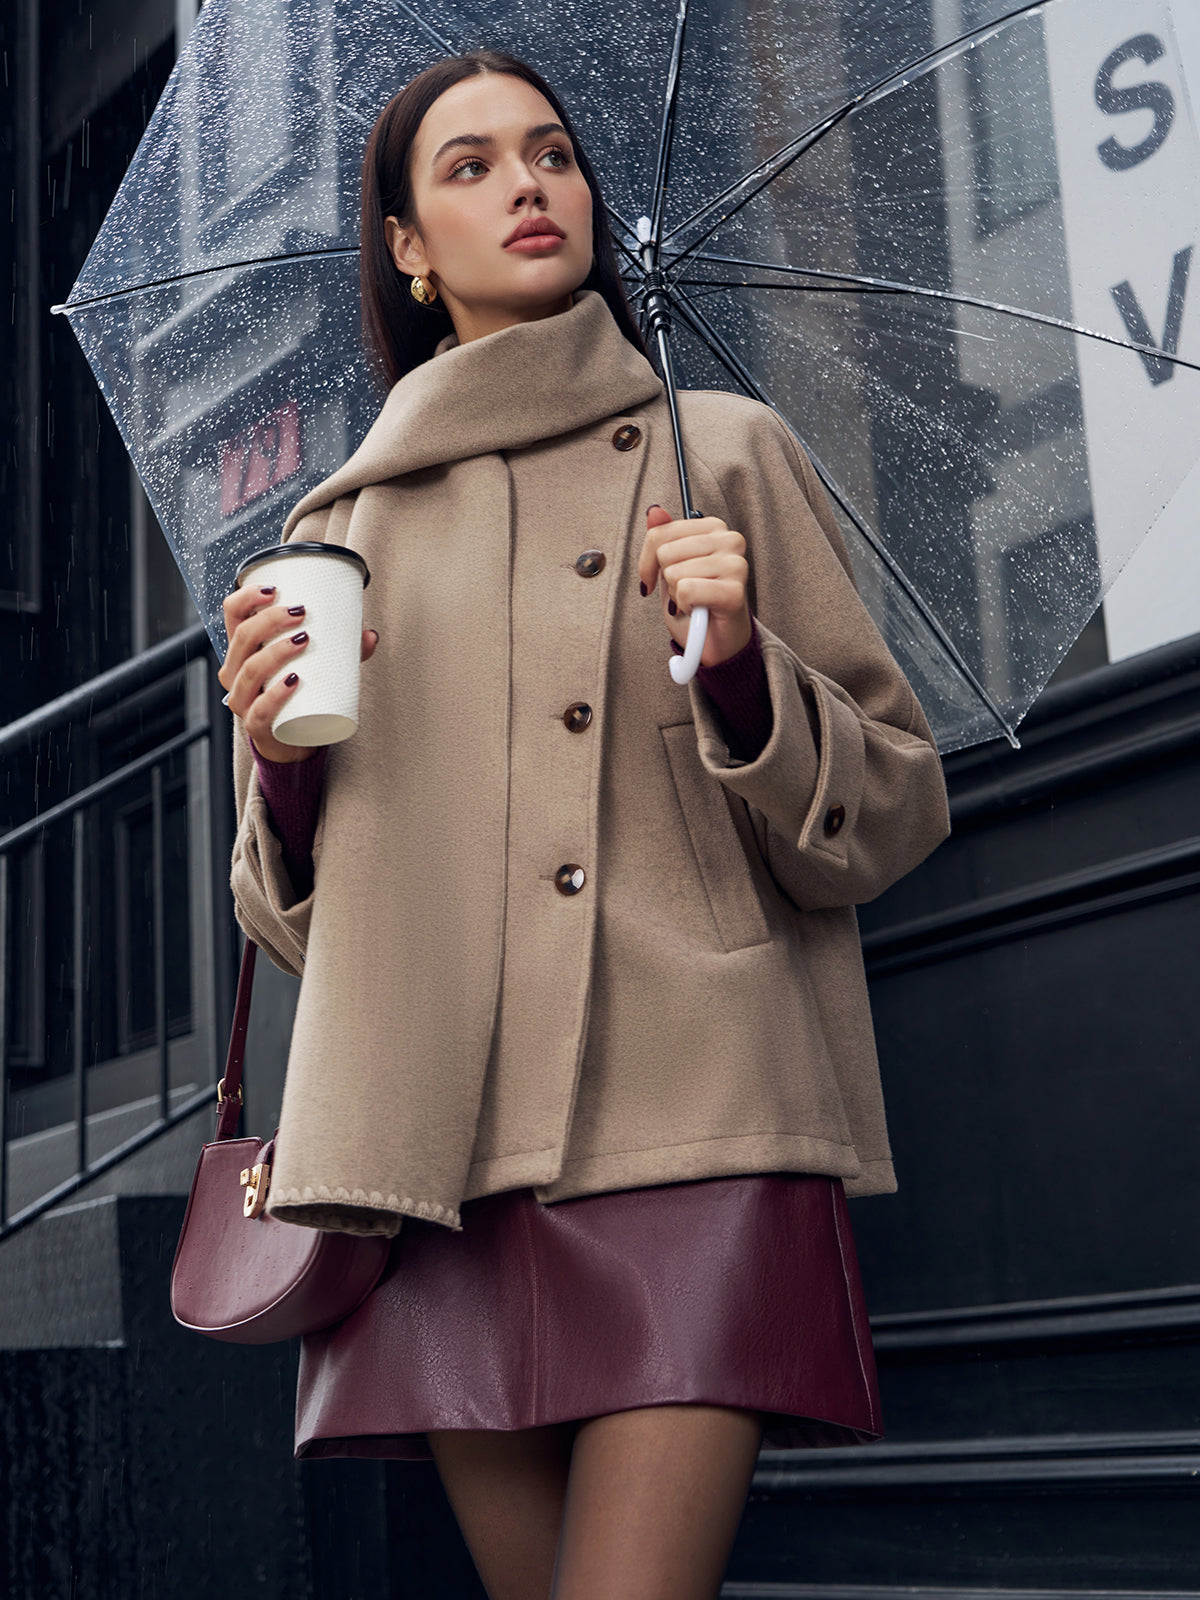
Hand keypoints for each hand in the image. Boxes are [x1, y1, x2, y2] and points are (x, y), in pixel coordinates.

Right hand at [219, 581, 378, 763]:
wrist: (294, 741)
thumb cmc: (298, 695)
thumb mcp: (314, 666)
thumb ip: (342, 650)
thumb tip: (370, 634)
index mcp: (242, 650)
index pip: (232, 614)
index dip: (247, 597)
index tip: (275, 589)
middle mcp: (235, 673)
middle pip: (243, 638)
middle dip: (271, 619)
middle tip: (301, 613)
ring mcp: (242, 701)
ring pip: (251, 670)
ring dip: (276, 651)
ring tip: (304, 640)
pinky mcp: (256, 726)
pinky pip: (261, 709)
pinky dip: (277, 693)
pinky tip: (293, 680)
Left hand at [637, 506, 752, 666]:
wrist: (717, 641)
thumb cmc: (695, 602)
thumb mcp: (670, 567)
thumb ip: (663, 537)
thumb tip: (654, 510)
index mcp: (714, 528)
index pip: (660, 532)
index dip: (647, 562)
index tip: (652, 579)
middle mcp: (730, 540)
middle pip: (665, 552)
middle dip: (665, 580)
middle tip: (683, 593)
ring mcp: (735, 564)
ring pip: (675, 573)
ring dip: (677, 595)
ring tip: (694, 601)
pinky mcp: (735, 591)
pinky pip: (687, 590)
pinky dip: (686, 606)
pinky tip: (700, 609)